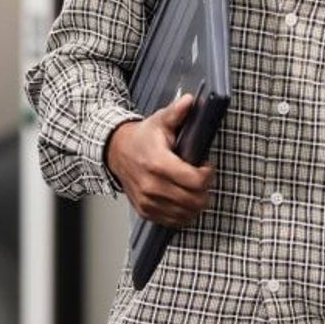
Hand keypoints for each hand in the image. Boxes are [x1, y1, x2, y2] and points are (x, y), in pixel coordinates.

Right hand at [105, 93, 213, 227]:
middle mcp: (152, 186)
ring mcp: (148, 201)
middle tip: (201, 177)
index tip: (205, 165)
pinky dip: (183, 214)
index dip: (207, 174)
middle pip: (195, 200)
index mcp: (158, 163)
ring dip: (196, 203)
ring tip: (192, 188)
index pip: (196, 181)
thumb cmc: (141, 138)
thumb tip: (190, 101)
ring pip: (187, 214)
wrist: (116, 152)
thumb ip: (177, 113)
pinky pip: (174, 222)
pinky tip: (183, 199)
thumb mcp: (160, 121)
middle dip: (205, 190)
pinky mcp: (146, 211)